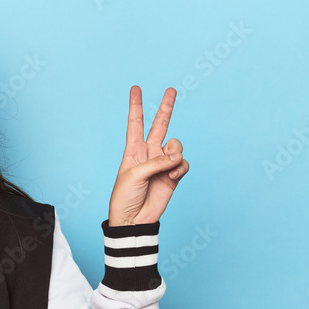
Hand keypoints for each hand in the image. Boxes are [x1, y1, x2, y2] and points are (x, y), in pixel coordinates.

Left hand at [108, 86, 189, 225]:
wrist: (134, 219)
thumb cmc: (125, 197)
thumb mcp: (134, 175)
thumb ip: (156, 162)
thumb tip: (177, 157)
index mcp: (133, 150)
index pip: (135, 123)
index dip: (136, 106)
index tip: (135, 88)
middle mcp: (149, 153)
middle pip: (159, 125)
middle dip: (166, 107)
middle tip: (171, 90)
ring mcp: (162, 164)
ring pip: (176, 146)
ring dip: (174, 155)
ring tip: (168, 169)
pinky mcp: (173, 175)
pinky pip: (182, 163)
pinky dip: (179, 168)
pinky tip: (172, 176)